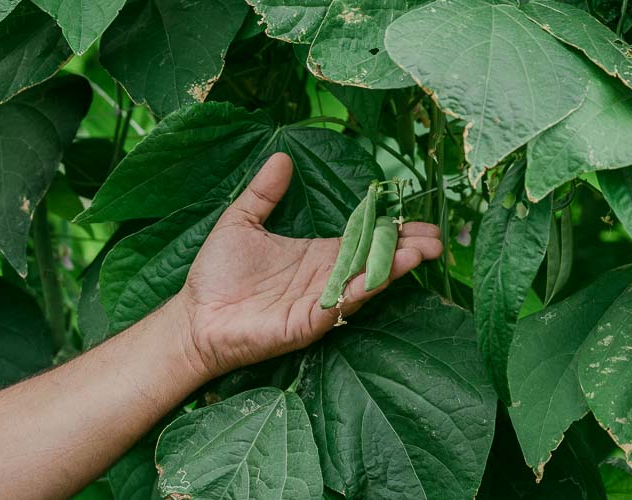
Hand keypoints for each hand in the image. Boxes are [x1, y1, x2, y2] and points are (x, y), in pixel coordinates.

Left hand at [173, 153, 442, 377]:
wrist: (194, 317)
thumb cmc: (216, 275)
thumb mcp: (241, 222)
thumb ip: (264, 192)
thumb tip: (282, 156)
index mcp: (318, 254)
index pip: (364, 238)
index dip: (391, 229)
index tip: (421, 218)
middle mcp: (327, 277)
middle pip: (375, 260)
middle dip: (407, 249)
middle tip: (437, 238)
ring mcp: (321, 301)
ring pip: (366, 281)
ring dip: (394, 267)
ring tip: (421, 251)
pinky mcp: (309, 323)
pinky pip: (341, 304)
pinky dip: (362, 288)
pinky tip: (382, 274)